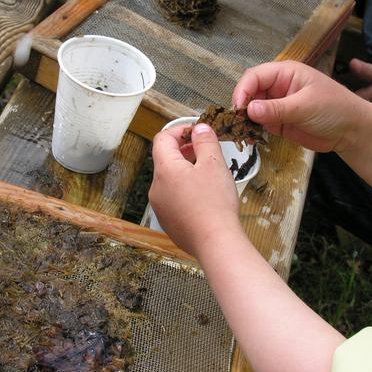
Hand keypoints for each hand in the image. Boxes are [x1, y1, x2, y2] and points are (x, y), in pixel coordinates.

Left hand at [149, 124, 242, 257]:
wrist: (215, 243)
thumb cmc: (215, 203)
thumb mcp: (214, 164)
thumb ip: (205, 141)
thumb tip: (200, 128)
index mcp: (164, 170)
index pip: (163, 139)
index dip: (180, 131)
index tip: (197, 132)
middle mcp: (156, 188)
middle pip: (165, 160)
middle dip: (185, 151)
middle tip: (206, 151)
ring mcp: (160, 207)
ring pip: (170, 180)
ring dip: (186, 172)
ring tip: (208, 175)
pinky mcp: (168, 221)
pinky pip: (173, 199)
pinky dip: (186, 191)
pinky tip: (204, 197)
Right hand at [233, 61, 370, 153]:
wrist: (351, 131)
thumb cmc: (334, 109)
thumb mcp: (305, 106)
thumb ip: (276, 108)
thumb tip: (249, 110)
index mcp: (285, 73)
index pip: (255, 76)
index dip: (243, 90)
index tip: (238, 107)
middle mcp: (277, 87)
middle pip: (250, 92)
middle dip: (242, 106)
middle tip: (236, 123)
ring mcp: (277, 105)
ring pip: (252, 109)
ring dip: (244, 120)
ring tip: (241, 134)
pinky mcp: (278, 122)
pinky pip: (259, 124)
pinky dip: (252, 131)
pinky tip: (250, 140)